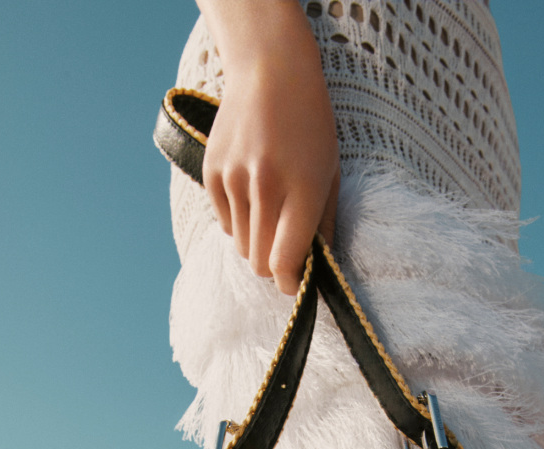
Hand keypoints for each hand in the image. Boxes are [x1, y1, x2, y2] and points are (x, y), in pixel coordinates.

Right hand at [198, 0, 339, 294]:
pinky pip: (225, 223)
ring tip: (271, 214)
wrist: (269, 71)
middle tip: (286, 252)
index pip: (284, 262)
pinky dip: (239, 222)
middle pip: (259, 262)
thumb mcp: (330, 171)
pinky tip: (252, 194)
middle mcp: (265, 187)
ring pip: (241, 246)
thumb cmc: (310, 124)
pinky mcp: (212, 173)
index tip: (295, 283)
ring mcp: (234, 179)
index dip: (290, 283)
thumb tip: (317, 267)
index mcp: (301, 189)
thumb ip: (324, 224)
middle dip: (273, 266)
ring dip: (256, 242)